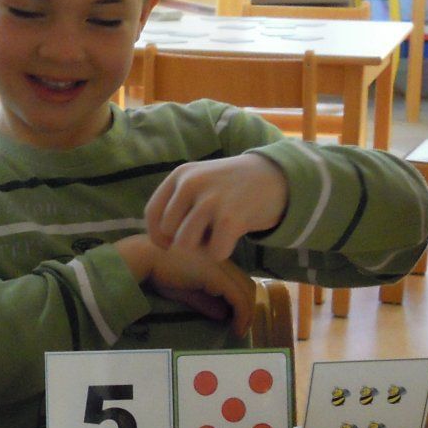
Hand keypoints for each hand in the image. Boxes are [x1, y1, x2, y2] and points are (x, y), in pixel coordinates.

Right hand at [136, 242, 256, 334]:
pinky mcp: (217, 275)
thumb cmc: (158, 270)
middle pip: (246, 284)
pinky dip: (242, 314)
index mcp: (215, 258)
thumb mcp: (185, 289)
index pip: (238, 278)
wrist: (144, 257)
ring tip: (239, 331)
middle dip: (248, 307)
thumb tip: (222, 314)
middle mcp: (221, 259)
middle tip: (241, 327)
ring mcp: (220, 265)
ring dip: (247, 313)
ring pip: (246, 290)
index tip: (237, 319)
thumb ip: (204, 300)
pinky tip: (236, 328)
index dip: (242, 300)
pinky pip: (238, 297)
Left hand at [144, 155, 287, 259]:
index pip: (152, 214)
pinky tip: (233, 238)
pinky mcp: (231, 218)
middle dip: (184, 242)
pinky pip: (214, 253)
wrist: (275, 177)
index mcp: (180, 175)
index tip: (171, 243)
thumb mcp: (199, 180)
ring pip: (186, 245)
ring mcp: (211, 200)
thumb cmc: (232, 186)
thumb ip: (177, 202)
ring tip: (217, 235)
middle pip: (168, 233)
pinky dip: (223, 252)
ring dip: (202, 248)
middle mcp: (191, 184)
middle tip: (204, 235)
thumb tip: (157, 239)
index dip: (158, 236)